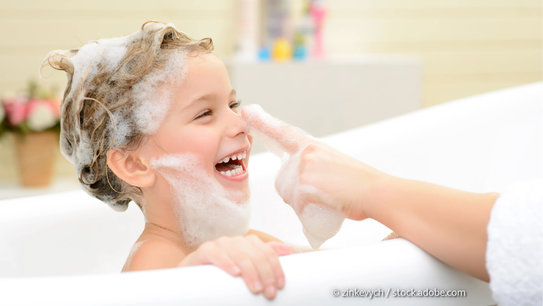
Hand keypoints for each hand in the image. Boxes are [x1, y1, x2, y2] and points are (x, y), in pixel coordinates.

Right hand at [178, 235, 291, 299]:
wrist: (192, 277)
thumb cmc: (223, 275)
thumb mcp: (246, 268)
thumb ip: (264, 257)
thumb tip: (288, 250)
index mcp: (247, 244)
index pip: (267, 251)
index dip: (276, 268)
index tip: (280, 286)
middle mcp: (235, 241)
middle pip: (255, 253)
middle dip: (265, 273)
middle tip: (269, 293)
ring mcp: (219, 244)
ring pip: (239, 253)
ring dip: (250, 271)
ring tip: (255, 288)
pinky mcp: (204, 251)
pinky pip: (216, 253)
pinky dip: (226, 262)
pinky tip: (234, 272)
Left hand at [241, 105, 386, 220]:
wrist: (377, 192)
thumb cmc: (359, 185)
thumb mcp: (333, 165)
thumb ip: (312, 166)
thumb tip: (301, 181)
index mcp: (313, 146)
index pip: (282, 132)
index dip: (263, 122)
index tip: (246, 111)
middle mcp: (305, 153)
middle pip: (282, 180)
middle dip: (295, 193)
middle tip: (323, 194)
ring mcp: (304, 167)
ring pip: (288, 194)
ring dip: (303, 204)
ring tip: (327, 200)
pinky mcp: (305, 184)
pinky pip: (297, 206)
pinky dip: (309, 213)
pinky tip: (327, 206)